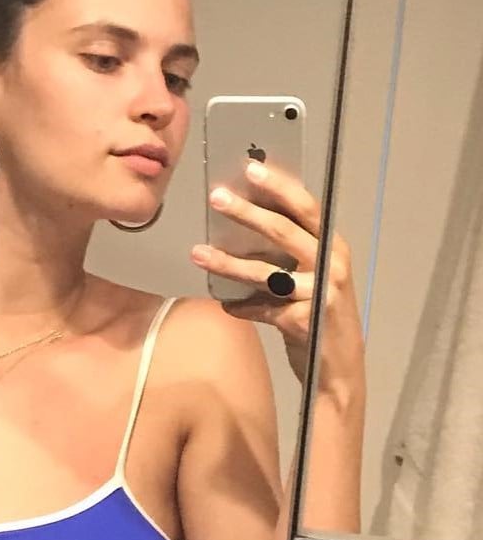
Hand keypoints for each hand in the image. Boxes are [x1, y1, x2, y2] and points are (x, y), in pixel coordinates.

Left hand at [191, 161, 363, 390]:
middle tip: (217, 198)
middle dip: (247, 213)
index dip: (280, 186)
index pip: (307, 208)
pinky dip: (240, 307)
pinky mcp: (302, 321)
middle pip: (284, 231)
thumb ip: (292, 256)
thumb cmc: (323, 318)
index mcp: (333, 248)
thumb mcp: (315, 280)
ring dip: (228, 263)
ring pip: (265, 272)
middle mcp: (331, 265)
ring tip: (198, 253)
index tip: (251, 169)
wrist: (340, 370)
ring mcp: (320, 293)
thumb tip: (248, 228)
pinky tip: (225, 305)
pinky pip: (260, 309)